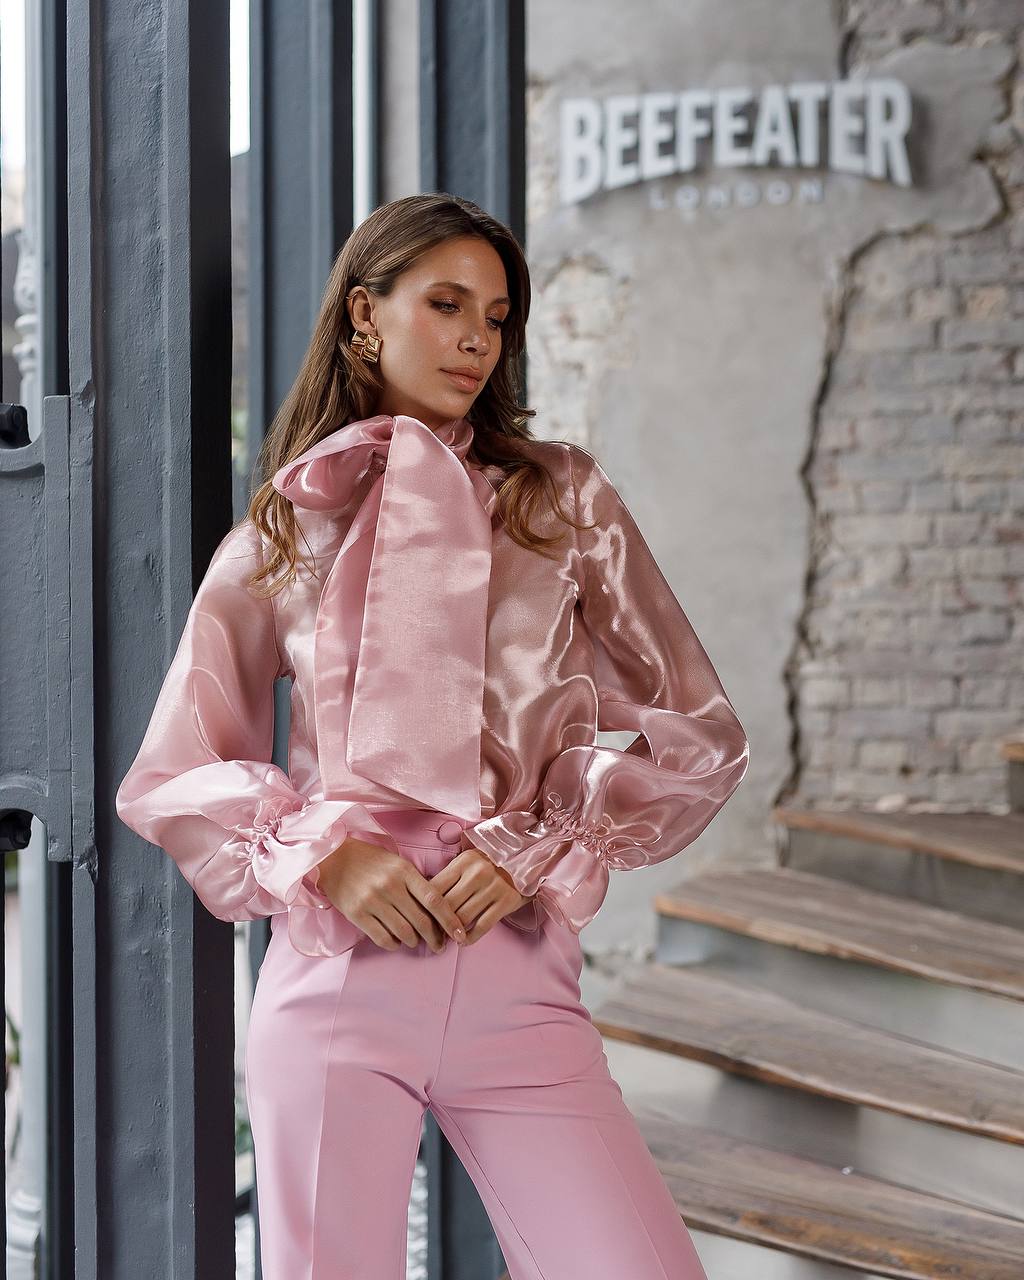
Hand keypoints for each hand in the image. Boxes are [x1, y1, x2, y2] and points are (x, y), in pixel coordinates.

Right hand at [315, 835, 466, 952]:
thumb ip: (416, 882)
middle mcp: (390, 886)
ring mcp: (372, 901)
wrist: (334, 857)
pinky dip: (393, 944)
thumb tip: (439, 909)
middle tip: (440, 945)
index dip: (450, 920)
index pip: (434, 899)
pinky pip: (382, 938)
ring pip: (404, 932)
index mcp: (404, 871)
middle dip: (435, 938)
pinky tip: (395, 941)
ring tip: (416, 941)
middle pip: (421, 921)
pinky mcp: (357, 914)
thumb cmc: (371, 861)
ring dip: (414, 941)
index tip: (459, 933)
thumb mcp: (398, 863)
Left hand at [426, 846, 532, 943]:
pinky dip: (470, 937)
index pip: (435, 888)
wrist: (525, 860)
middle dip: (436, 923)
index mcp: (463, 862)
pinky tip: (463, 941)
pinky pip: (482, 926)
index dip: (424, 907)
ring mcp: (493, 888)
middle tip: (430, 934)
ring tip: (446, 938)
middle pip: (447, 906)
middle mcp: (477, 873)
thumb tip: (423, 900)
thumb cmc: (489, 864)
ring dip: (452, 932)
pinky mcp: (506, 902)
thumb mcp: (468, 862)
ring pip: (463, 918)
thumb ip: (449, 876)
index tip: (419, 919)